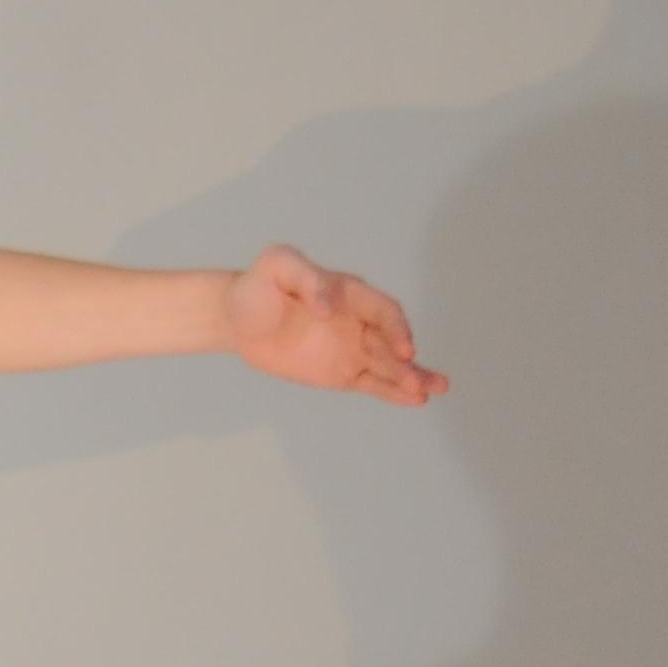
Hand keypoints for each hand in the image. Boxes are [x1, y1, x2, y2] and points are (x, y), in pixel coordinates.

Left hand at [228, 243, 444, 406]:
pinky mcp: (341, 372)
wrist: (237, 317)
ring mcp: (352, 349)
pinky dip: (391, 392)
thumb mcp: (278, 266)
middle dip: (407, 363)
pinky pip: (371, 382)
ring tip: (430, 392)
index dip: (397, 329)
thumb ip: (307, 278)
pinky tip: (414, 401)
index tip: (404, 349)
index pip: (383, 311)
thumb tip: (329, 307)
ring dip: (410, 378)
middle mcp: (358, 322)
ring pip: (387, 366)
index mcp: (351, 294)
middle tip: (420, 383)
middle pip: (390, 343)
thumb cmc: (259, 286)